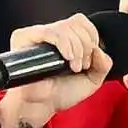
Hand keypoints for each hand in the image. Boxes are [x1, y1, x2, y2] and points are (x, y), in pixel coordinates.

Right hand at [0, 13, 112, 127]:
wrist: (43, 106)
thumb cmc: (61, 93)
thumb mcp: (92, 80)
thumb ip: (103, 64)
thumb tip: (99, 49)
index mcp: (66, 38)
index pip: (81, 21)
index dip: (91, 36)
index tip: (90, 60)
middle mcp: (52, 33)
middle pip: (76, 22)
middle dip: (85, 46)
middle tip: (80, 67)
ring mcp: (38, 34)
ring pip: (64, 27)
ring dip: (76, 48)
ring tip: (73, 68)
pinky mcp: (24, 38)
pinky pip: (48, 32)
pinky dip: (63, 43)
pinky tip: (67, 58)